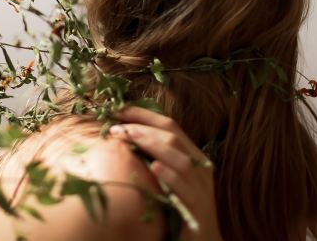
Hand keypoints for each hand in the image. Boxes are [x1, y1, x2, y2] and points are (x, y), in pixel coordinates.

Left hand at [108, 106, 222, 240]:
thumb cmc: (178, 205)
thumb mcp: (167, 176)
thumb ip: (154, 156)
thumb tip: (123, 133)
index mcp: (192, 154)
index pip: (169, 125)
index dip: (144, 114)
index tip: (118, 109)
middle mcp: (199, 166)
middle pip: (173, 137)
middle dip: (143, 128)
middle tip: (116, 127)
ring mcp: (200, 186)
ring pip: (180, 158)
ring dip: (152, 145)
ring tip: (128, 137)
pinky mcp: (198, 207)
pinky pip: (185, 188)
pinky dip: (170, 176)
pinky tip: (154, 168)